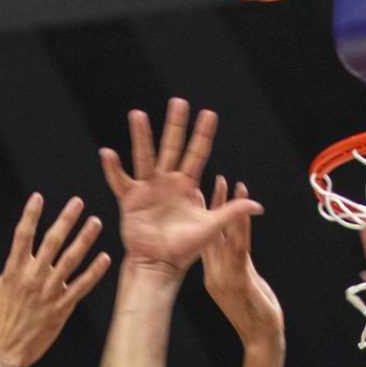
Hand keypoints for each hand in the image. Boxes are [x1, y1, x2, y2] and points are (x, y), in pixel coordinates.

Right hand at [0, 195, 109, 366]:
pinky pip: (82, 287)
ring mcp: (50, 293)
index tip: (38, 197)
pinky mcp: (62, 308)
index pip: (22, 235)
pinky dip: (94, 273)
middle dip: (66, 220)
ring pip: (71, 261)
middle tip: (78, 202)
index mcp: (13, 271)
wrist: (3, 354)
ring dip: (84, 240)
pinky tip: (105, 258)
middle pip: (52, 242)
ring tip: (95, 222)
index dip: (31, 214)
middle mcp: (33, 278)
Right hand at [100, 99, 260, 275]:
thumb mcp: (211, 227)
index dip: (203, 135)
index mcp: (187, 185)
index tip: (209, 114)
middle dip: (176, 125)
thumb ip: (232, 212)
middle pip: (172, 147)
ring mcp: (148, 188)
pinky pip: (120, 181)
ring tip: (138, 114)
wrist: (160, 264)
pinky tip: (107, 153)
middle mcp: (167, 181)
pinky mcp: (130, 199)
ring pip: (144, 156)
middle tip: (179, 101)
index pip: (198, 154)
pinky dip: (113, 169)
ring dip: (141, 136)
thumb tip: (258, 206)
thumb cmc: (185, 248)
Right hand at [203, 176, 280, 339]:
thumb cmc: (254, 315)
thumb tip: (236, 253)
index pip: (206, 241)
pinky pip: (239, 243)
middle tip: (214, 179)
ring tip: (227, 182)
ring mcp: (224, 275)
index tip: (203, 195)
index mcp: (212, 276)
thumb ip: (236, 268)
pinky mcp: (239, 276)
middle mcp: (214, 273)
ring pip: (223, 234)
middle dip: (212, 204)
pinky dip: (241, 221)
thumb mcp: (242, 286)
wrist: (260, 337)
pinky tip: (242, 204)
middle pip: (211, 232)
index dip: (204, 217)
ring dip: (225, 206)